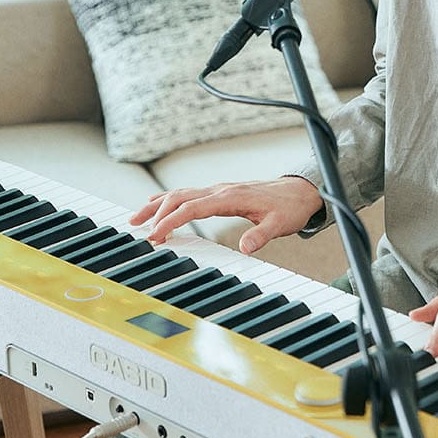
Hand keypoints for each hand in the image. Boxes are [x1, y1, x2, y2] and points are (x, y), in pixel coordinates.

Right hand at [130, 177, 322, 253]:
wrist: (300, 191)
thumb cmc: (289, 207)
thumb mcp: (279, 224)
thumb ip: (261, 235)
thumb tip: (245, 247)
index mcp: (230, 197)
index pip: (191, 208)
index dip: (170, 221)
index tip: (155, 236)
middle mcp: (220, 190)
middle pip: (179, 197)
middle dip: (156, 213)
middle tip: (139, 232)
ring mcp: (219, 190)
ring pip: (181, 193)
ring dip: (158, 205)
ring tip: (137, 219)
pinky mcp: (221, 193)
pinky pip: (189, 194)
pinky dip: (170, 200)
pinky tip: (158, 205)